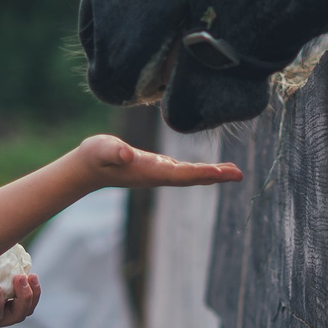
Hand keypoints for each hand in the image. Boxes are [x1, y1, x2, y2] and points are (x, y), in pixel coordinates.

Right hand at [69, 134, 243, 188]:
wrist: (87, 168)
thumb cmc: (95, 156)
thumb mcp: (102, 149)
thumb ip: (113, 151)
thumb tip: (126, 155)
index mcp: (150, 171)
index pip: (181, 174)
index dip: (202, 172)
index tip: (222, 172)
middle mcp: (158, 175)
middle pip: (192, 178)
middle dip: (216, 176)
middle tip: (240, 174)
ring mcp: (159, 174)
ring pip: (191, 176)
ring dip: (213, 174)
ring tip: (234, 172)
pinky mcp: (157, 169)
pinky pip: (185, 172)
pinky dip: (201, 171)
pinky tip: (212, 169)